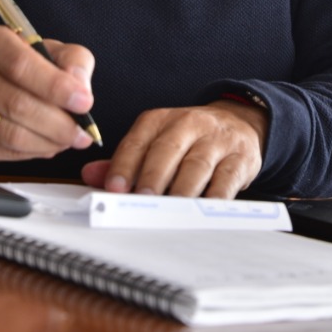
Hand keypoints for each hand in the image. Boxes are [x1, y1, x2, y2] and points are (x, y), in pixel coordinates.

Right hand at [0, 26, 95, 162]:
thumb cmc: (14, 66)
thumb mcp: (46, 50)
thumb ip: (72, 61)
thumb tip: (81, 88)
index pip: (21, 64)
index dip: (56, 86)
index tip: (84, 102)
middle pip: (17, 104)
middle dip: (58, 124)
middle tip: (83, 133)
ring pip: (9, 134)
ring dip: (48, 142)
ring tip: (68, 141)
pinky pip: (1, 151)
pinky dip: (31, 152)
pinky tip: (45, 145)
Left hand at [80, 99, 266, 198]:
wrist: (240, 123)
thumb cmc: (190, 139)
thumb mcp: (157, 141)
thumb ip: (126, 160)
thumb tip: (90, 175)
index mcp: (161, 120)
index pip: (138, 140)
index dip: (124, 164)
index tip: (114, 187)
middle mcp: (189, 124)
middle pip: (167, 149)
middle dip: (152, 176)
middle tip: (141, 199)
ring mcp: (216, 140)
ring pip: (197, 164)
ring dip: (181, 189)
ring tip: (169, 210)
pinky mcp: (240, 157)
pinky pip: (227, 179)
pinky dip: (214, 197)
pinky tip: (202, 211)